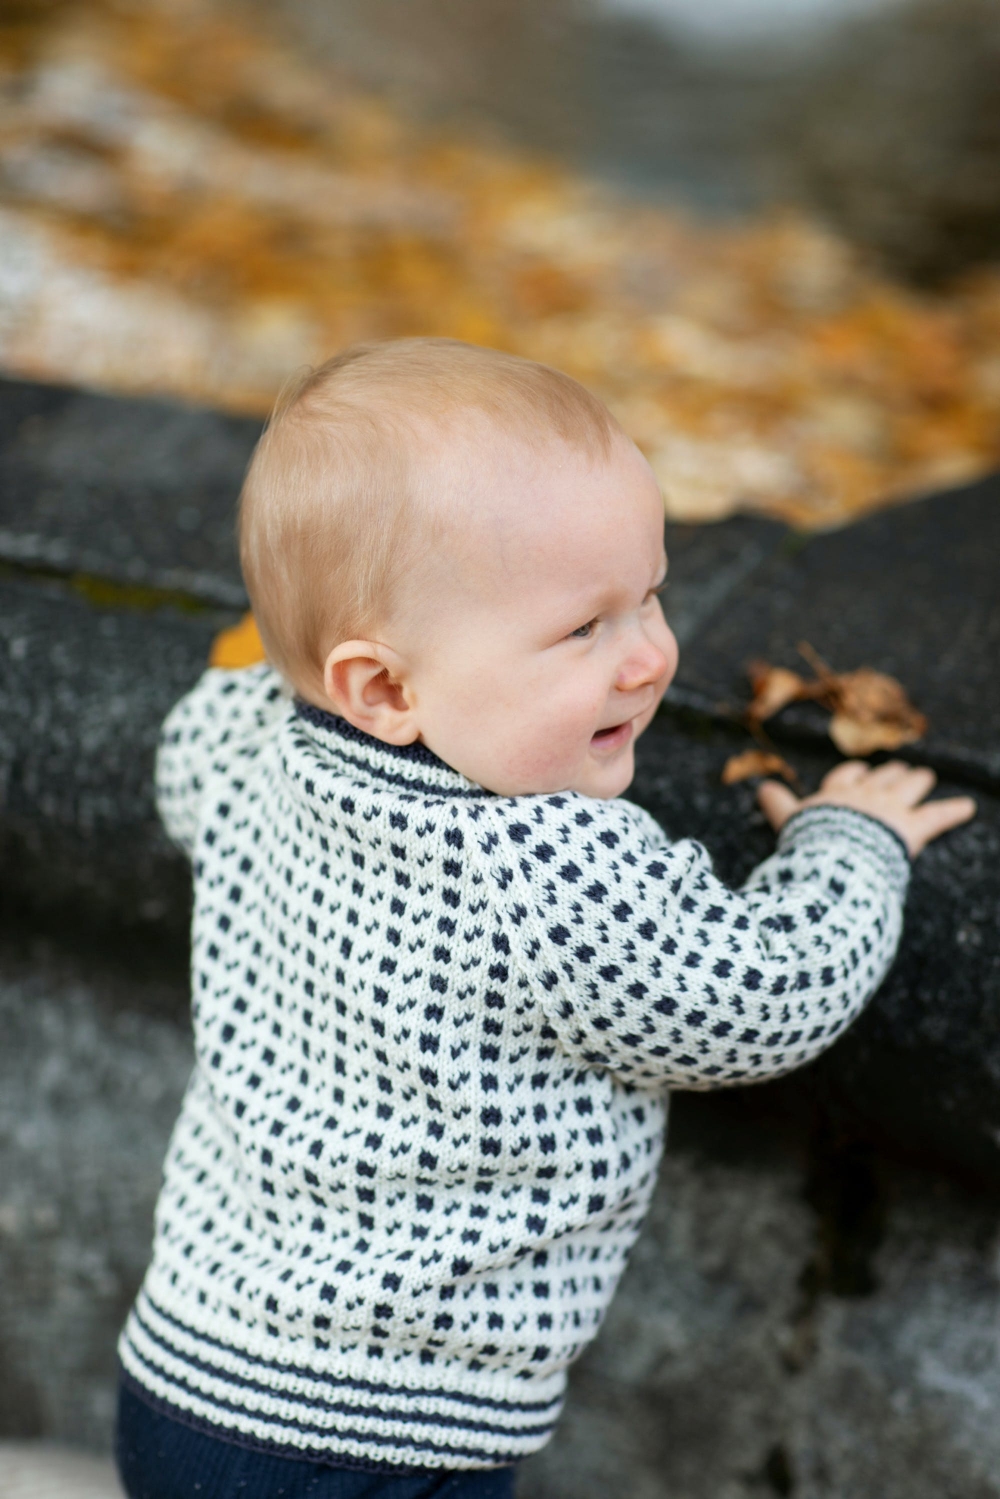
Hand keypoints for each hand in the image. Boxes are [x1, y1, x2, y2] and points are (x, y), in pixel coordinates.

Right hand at [757, 759, 975, 857]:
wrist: (833, 859)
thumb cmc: (807, 843)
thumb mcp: (787, 822)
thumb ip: (778, 805)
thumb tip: (760, 788)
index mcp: (835, 796)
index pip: (845, 777)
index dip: (852, 774)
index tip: (857, 772)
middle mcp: (865, 796)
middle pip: (881, 777)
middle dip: (891, 773)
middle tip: (900, 769)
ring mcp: (890, 808)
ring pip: (909, 787)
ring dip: (917, 780)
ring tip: (924, 776)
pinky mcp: (912, 827)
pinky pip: (938, 815)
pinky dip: (955, 811)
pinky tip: (968, 807)